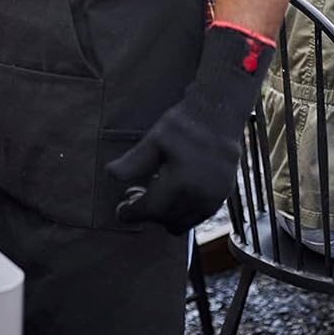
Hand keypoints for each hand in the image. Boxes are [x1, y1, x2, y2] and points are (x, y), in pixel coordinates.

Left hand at [106, 24, 274, 233]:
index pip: (151, 209)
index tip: (120, 212)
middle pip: (166, 219)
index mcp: (181, 183)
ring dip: (166, 214)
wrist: (220, 113)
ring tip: (153, 194)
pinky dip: (183, 211)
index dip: (132, 213)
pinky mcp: (223, 195)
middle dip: (148, 212)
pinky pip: (199, 215)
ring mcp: (214, 198)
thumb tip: (110, 174)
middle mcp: (200, 196)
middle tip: (134, 195)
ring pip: (184, 222)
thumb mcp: (155, 138)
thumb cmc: (185, 124)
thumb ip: (134, 161)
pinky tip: (173, 194)